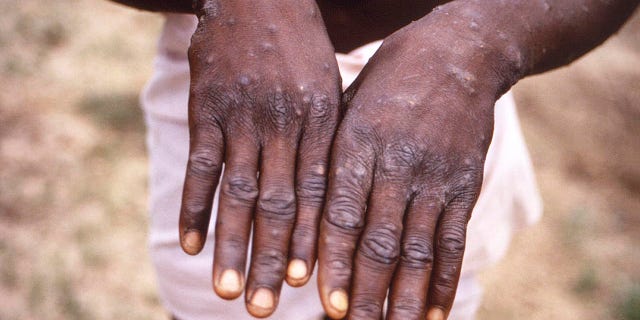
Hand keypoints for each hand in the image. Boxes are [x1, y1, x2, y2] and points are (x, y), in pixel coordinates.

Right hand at [179, 1, 340, 316]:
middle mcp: (284, 124)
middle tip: (266, 308)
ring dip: (231, 246)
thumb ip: (327, 140)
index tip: (309, 285)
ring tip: (229, 292)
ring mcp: (243, 117)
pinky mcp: (207, 108)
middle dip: (273, 259)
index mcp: (321, 122)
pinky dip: (193, 207)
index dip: (313, 242)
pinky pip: (201, 166)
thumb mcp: (328, 88)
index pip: (318, 194)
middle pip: (279, 204)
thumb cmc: (301, 48)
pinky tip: (189, 244)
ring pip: (237, 193)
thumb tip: (330, 199)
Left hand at [317, 13, 517, 318]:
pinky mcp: (464, 185)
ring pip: (419, 251)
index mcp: (358, 144)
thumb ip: (331, 159)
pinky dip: (445, 282)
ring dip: (405, 300)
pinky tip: (436, 314)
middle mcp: (397, 165)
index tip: (325, 304)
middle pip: (380, 243)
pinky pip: (454, 241)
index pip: (342, 215)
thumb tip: (306, 219)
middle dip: (365, 294)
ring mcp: (435, 178)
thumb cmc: (388, 82)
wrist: (458, 53)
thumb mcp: (348, 106)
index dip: (334, 263)